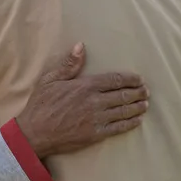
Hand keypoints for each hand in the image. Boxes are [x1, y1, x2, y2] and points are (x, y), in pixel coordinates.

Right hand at [16, 43, 148, 157]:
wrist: (34, 134)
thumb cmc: (41, 105)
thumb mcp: (50, 80)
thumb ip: (69, 64)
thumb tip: (80, 46)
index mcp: (85, 86)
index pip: (115, 79)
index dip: (130, 79)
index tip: (139, 79)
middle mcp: (95, 101)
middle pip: (123, 95)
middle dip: (138, 92)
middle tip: (146, 91)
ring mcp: (97, 119)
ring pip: (124, 111)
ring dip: (138, 107)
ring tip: (145, 104)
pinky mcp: (96, 134)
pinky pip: (118, 128)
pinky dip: (130, 123)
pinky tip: (137, 120)